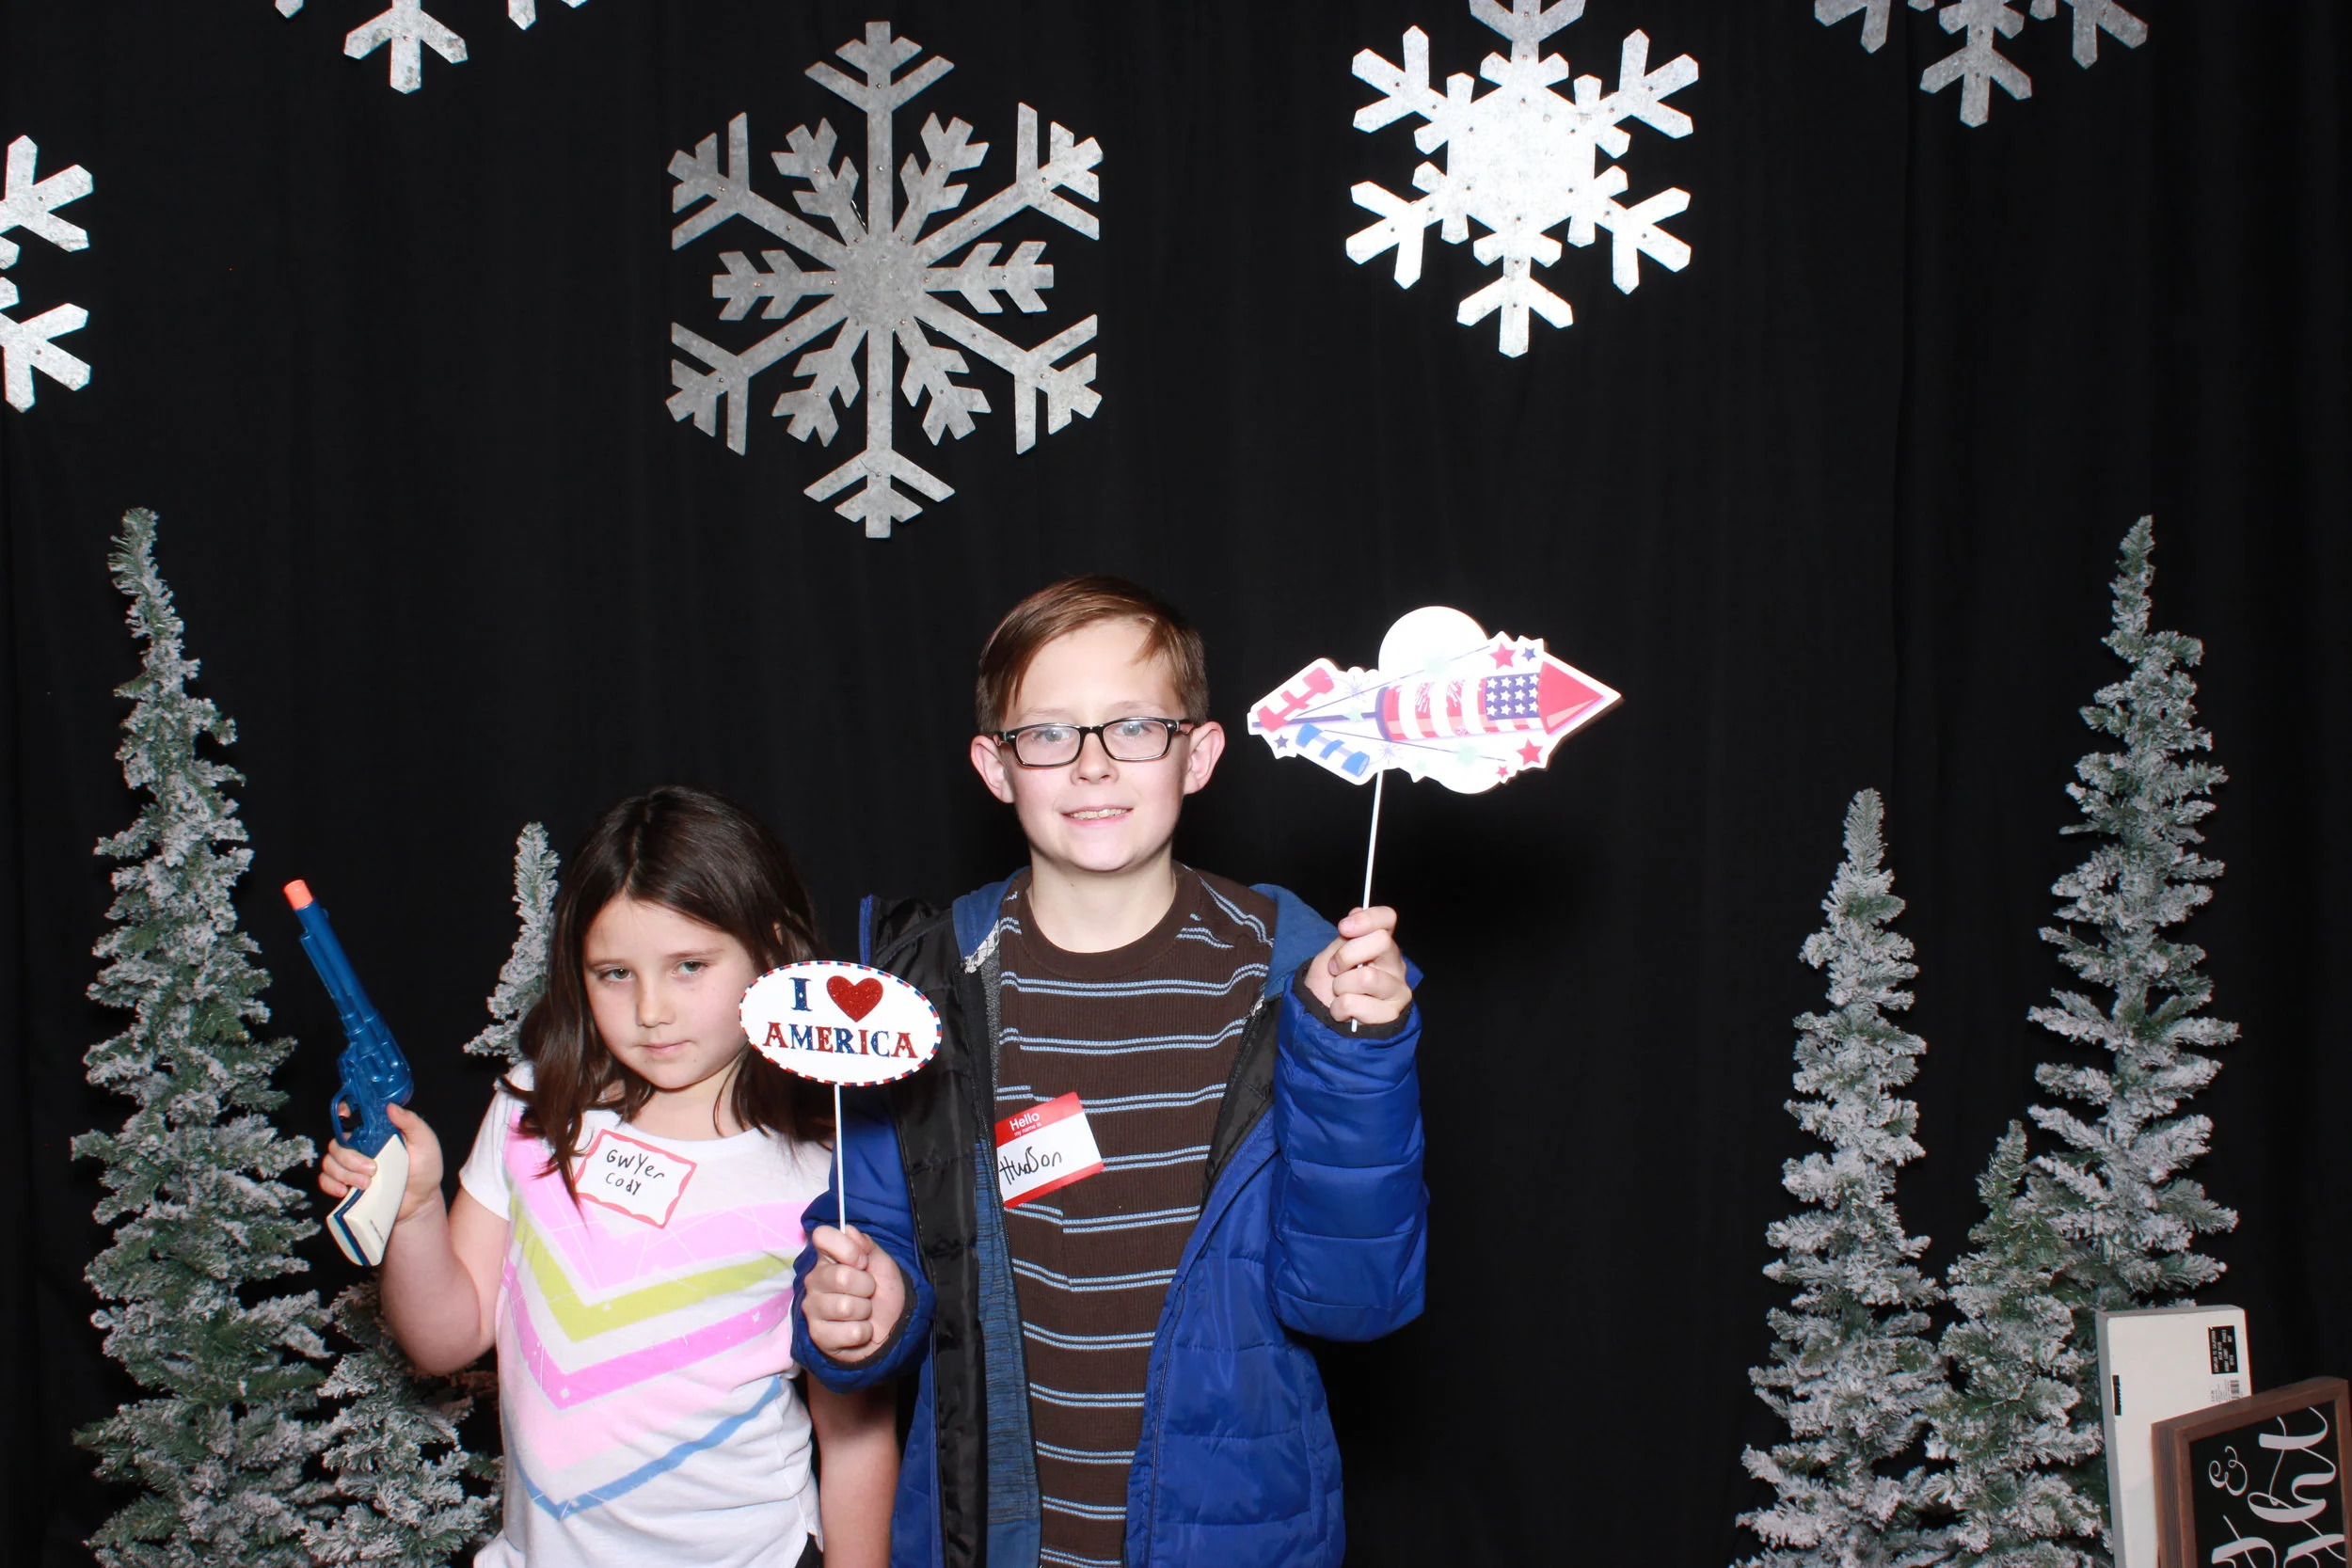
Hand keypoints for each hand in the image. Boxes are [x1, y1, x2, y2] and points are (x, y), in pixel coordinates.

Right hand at [318, 1102, 443, 1225]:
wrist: (421, 1200)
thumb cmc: (425, 1168)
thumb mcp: (425, 1142)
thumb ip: (411, 1123)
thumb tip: (391, 1107)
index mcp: (376, 1132)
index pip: (352, 1117)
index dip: (344, 1113)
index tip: (347, 1117)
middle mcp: (360, 1146)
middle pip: (337, 1144)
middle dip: (350, 1159)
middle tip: (372, 1169)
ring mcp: (351, 1166)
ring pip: (330, 1163)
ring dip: (344, 1174)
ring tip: (367, 1184)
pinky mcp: (346, 1184)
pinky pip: (325, 1181)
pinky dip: (331, 1185)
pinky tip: (345, 1191)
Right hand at [802, 1224, 905, 1364]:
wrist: (890, 1327)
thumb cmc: (882, 1293)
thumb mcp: (882, 1265)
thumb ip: (867, 1245)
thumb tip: (849, 1231)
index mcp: (827, 1258)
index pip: (822, 1236)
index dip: (848, 1248)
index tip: (863, 1262)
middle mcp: (813, 1280)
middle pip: (841, 1276)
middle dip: (866, 1286)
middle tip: (868, 1292)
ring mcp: (812, 1308)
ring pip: (845, 1307)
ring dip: (865, 1311)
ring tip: (863, 1312)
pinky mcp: (818, 1335)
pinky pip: (850, 1332)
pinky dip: (864, 1332)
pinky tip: (858, 1330)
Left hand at [1302, 905, 1412, 1027]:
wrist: (1320, 1020)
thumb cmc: (1327, 986)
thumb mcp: (1330, 957)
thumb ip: (1345, 938)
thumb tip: (1358, 911)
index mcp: (1380, 944)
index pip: (1387, 918)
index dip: (1367, 919)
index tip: (1344, 928)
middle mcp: (1394, 964)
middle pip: (1381, 941)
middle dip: (1346, 955)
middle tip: (1336, 969)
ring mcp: (1397, 989)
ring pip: (1366, 977)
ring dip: (1340, 987)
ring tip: (1339, 994)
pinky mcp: (1391, 1014)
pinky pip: (1356, 1004)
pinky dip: (1339, 1008)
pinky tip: (1343, 1013)